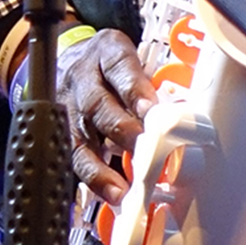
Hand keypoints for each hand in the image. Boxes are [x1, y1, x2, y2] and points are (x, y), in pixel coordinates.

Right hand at [58, 30, 156, 205]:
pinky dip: (90, 177)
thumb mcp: (135, 57)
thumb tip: (186, 116)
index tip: (150, 109)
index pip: (119, 66)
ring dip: (99, 166)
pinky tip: (107, 191)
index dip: (134, 88)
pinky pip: (71, 156)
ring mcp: (66, 105)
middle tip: (142, 151)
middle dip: (120, 130)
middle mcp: (82, 78)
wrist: (72, 61)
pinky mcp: (59, 130)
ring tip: (120, 188)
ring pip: (78, 136)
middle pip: (96, 104)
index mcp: (106, 52)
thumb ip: (157, 82)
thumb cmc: (113, 66)